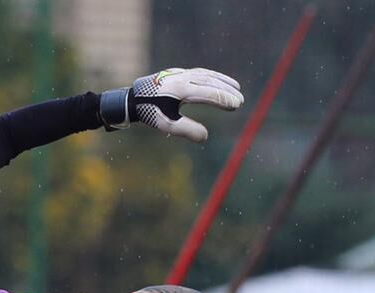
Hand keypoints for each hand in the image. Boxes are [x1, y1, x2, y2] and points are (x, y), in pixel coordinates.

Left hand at [100, 67, 243, 142]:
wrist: (133, 97)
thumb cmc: (150, 113)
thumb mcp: (166, 125)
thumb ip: (186, 130)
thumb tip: (205, 137)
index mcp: (179, 90)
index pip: (207, 93)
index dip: (223, 99)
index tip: (236, 105)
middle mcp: (182, 78)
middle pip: (210, 82)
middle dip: (226, 91)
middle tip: (241, 101)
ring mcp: (180, 73)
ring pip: (206, 75)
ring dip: (222, 81)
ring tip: (237, 88)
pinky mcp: (179, 72)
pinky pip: (200, 72)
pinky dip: (213, 76)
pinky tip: (220, 81)